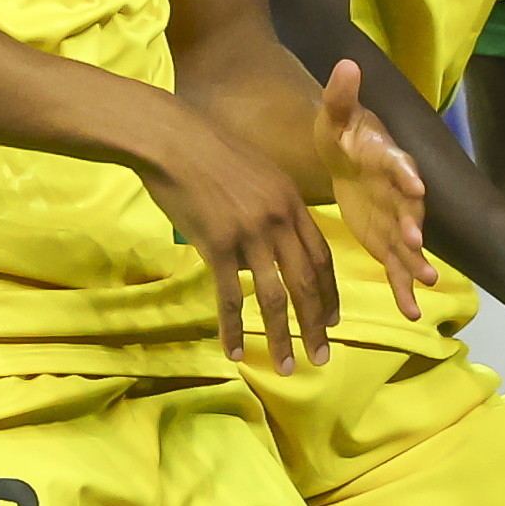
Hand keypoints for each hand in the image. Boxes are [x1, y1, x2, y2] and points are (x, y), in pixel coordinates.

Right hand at [138, 106, 337, 369]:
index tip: (332, 320)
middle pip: (307, 283)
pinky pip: (229, 296)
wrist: (172, 139)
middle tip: (322, 357)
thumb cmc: (208, 151)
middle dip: (316, 325)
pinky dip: (233, 327)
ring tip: (287, 366)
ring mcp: (250, 235)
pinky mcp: (217, 245)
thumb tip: (269, 242)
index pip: (321, 257)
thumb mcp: (257, 172)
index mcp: (292, 203)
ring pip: (275, 297)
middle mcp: (279, 221)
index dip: (329, 293)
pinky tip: (234, 350)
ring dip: (283, 337)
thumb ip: (272, 207)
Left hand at [310, 61, 432, 323]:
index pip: (400, 164)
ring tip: (426, 283)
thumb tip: (346, 63)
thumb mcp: (334, 114)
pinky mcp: (389, 242)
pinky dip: (403, 288)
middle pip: (410, 209)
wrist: (345, 158)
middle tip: (416, 241)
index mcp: (389, 159)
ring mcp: (398, 220)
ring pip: (409, 244)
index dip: (407, 174)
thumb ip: (341, 94)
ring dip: (416, 263)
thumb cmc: (342, 133)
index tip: (416, 184)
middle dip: (414, 225)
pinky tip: (411, 312)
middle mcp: (401, 192)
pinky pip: (398, 267)